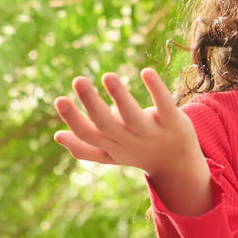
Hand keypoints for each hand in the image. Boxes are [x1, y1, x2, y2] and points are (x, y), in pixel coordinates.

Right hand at [53, 67, 212, 214]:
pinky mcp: (173, 122)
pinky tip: (146, 71)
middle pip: (106, 125)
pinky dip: (156, 89)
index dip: (74, 119)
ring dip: (120, 97)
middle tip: (78, 79)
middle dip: (91, 104)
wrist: (179, 165)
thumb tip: (57, 136)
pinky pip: (165, 106)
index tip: (60, 99)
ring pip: (133, 117)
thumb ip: (86, 147)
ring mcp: (152, 133)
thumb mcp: (111, 154)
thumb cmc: (139, 153)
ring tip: (108, 76)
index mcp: (111, 146)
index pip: (88, 135)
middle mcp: (129, 142)